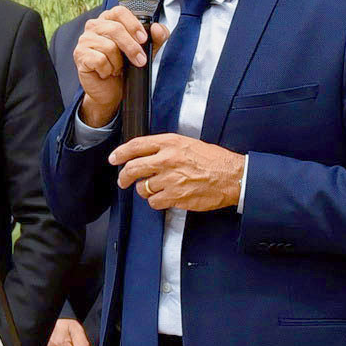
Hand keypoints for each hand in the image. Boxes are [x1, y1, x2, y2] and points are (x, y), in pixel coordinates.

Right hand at [74, 9, 169, 128]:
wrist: (111, 91)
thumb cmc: (125, 67)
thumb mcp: (146, 51)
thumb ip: (156, 38)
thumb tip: (157, 29)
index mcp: (109, 19)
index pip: (120, 11)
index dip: (133, 24)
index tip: (143, 39)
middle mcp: (94, 26)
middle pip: (115, 29)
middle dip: (131, 48)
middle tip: (140, 61)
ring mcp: (85, 39)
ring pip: (109, 46)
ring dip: (118, 62)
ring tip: (117, 68)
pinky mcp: (80, 54)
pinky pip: (99, 60)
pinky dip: (107, 69)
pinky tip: (106, 72)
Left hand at [111, 133, 245, 211]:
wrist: (231, 176)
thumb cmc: (214, 160)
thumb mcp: (188, 144)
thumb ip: (166, 148)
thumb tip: (145, 155)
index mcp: (170, 143)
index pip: (136, 146)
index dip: (120, 153)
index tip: (114, 159)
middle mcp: (167, 159)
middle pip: (133, 168)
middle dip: (123, 177)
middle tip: (123, 181)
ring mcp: (170, 179)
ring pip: (142, 188)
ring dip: (145, 191)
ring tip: (158, 189)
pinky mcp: (175, 196)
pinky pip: (154, 202)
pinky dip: (157, 202)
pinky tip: (166, 197)